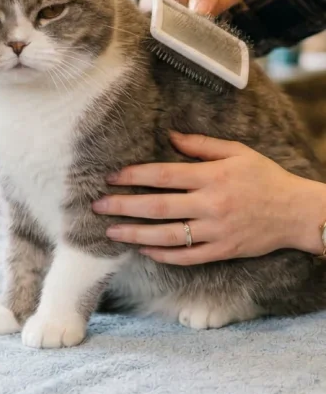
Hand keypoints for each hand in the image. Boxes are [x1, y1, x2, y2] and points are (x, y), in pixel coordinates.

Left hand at [92, 132, 325, 264]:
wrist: (295, 212)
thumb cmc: (264, 178)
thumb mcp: (237, 152)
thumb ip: (201, 145)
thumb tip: (169, 136)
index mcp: (211, 176)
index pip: (163, 175)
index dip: (134, 175)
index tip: (112, 177)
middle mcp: (210, 204)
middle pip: (158, 206)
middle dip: (124, 206)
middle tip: (98, 206)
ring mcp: (215, 231)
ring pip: (167, 236)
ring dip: (135, 234)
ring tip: (111, 232)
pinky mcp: (221, 251)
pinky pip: (186, 257)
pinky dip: (162, 255)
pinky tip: (143, 250)